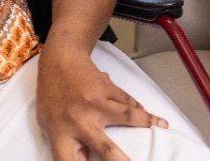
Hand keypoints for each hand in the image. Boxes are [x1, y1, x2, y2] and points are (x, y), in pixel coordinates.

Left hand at [37, 47, 168, 160]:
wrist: (59, 60)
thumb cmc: (52, 93)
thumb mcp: (49, 124)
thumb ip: (66, 143)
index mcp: (61, 133)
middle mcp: (80, 120)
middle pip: (106, 149)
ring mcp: (95, 103)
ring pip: (128, 117)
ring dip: (147, 124)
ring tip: (160, 129)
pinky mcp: (107, 88)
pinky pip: (128, 102)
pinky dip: (141, 110)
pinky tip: (151, 117)